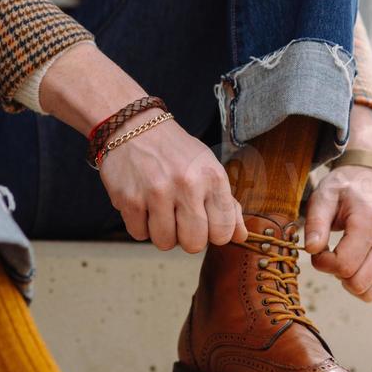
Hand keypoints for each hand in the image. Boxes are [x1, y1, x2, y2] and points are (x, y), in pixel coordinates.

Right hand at [98, 113, 247, 252]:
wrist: (135, 127)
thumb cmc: (176, 153)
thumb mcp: (208, 169)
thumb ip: (227, 204)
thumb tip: (241, 236)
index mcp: (212, 177)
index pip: (223, 232)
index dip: (213, 234)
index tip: (205, 223)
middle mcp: (187, 184)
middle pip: (194, 244)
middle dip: (187, 238)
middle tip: (180, 220)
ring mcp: (156, 192)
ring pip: (165, 243)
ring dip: (162, 233)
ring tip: (159, 211)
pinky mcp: (130, 198)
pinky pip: (139, 234)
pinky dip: (140, 225)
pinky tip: (142, 205)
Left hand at [304, 105, 371, 301]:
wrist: (371, 179)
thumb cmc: (344, 188)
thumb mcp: (323, 197)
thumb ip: (315, 222)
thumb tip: (311, 250)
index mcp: (369, 224)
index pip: (344, 265)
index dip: (323, 264)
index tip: (317, 249)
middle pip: (358, 283)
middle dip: (336, 274)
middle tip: (328, 255)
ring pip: (371, 291)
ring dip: (350, 281)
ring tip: (342, 258)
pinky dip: (362, 280)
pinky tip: (353, 260)